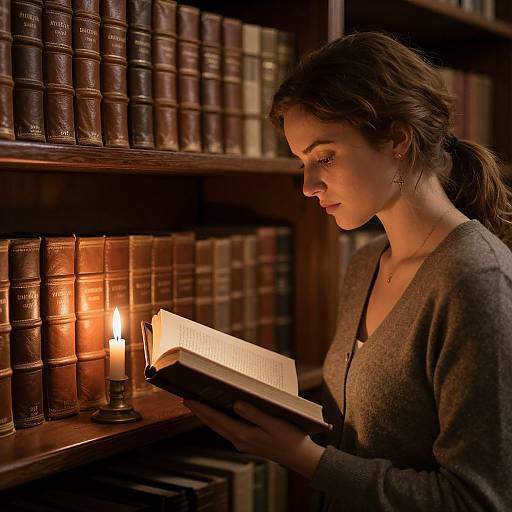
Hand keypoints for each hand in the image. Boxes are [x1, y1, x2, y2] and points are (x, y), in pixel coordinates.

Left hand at [183, 398, 325, 479]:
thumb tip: (235, 404)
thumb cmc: (289, 438)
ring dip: (207, 416)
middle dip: (199, 412)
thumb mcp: (273, 423)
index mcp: (243, 435)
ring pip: (219, 427)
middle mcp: (239, 440)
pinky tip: (219, 413)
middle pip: (214, 423)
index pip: (216, 419)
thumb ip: (254, 413)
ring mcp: (243, 442)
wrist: (299, 457)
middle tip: (186, 399)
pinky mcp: (248, 441)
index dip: (201, 409)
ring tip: (198, 404)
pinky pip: (227, 429)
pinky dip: (219, 420)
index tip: (187, 400)